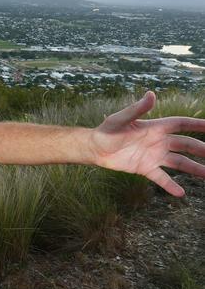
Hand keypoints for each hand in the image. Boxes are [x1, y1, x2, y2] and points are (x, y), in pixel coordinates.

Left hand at [90, 91, 204, 196]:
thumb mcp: (120, 119)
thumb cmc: (107, 130)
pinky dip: (171, 185)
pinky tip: (181, 193)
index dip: (197, 125)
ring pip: (180, 163)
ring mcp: (154, 156)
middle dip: (202, 149)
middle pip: (186, 145)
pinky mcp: (146, 168)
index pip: (182, 124)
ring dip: (195, 169)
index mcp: (156, 127)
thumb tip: (151, 94)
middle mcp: (159, 142)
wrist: (95, 148)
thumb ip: (136, 109)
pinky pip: (162, 178)